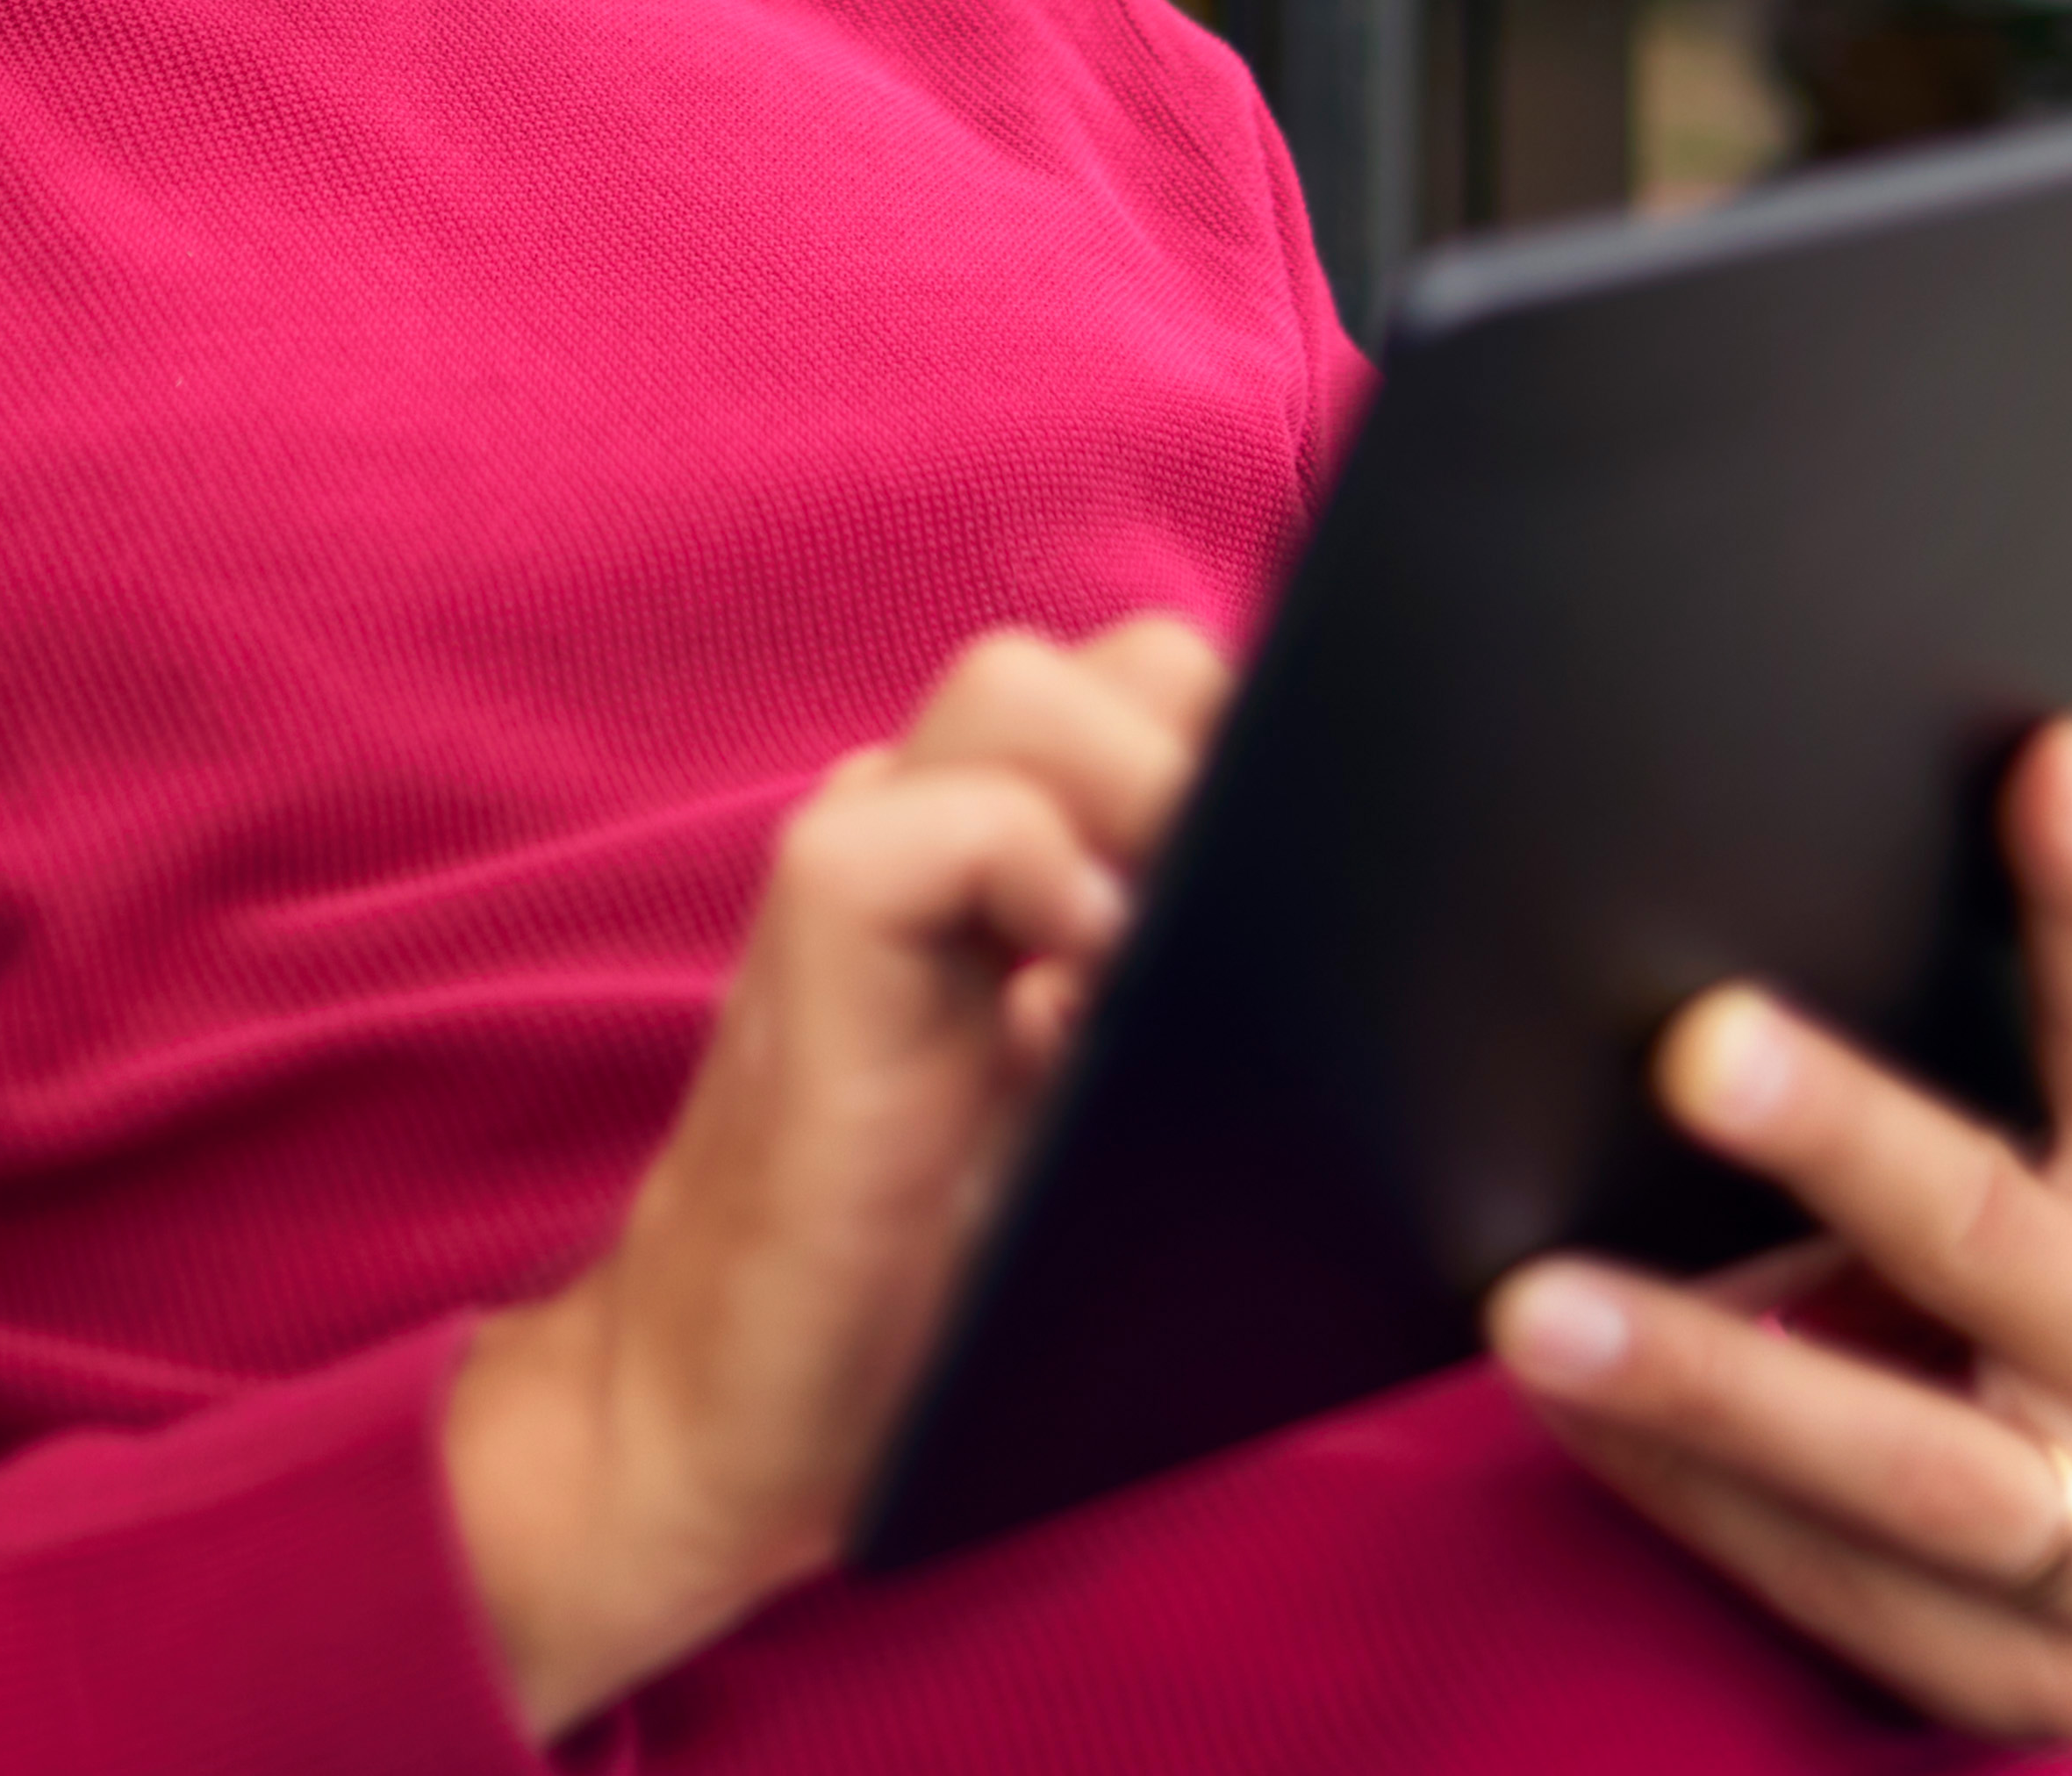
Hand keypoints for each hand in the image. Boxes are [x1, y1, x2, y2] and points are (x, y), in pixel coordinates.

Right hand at [444, 615, 1226, 1732]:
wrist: (734, 1409)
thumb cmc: (932, 1292)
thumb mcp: (1104, 1132)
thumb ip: (1176, 1005)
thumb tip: (1337, 924)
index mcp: (1018, 858)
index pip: (1166, 693)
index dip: (1258, 746)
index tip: (1331, 861)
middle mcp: (935, 826)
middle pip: (1111, 662)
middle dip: (1212, 750)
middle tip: (1269, 903)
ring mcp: (860, 861)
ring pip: (1012, 687)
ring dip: (1133, 786)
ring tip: (1189, 933)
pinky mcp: (806, 934)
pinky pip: (922, 823)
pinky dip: (1024, 868)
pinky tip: (1082, 986)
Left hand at [1483, 718, 2071, 1744]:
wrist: (2064, 1556)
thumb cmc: (1992, 1295)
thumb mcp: (2020, 1161)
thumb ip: (1955, 1035)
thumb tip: (1774, 854)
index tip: (2046, 756)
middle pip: (1998, 1238)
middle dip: (1840, 1137)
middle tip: (1691, 1042)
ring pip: (1908, 1460)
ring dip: (1709, 1373)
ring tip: (1533, 1305)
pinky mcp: (2039, 1676)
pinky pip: (1835, 1582)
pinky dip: (1689, 1495)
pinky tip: (1572, 1417)